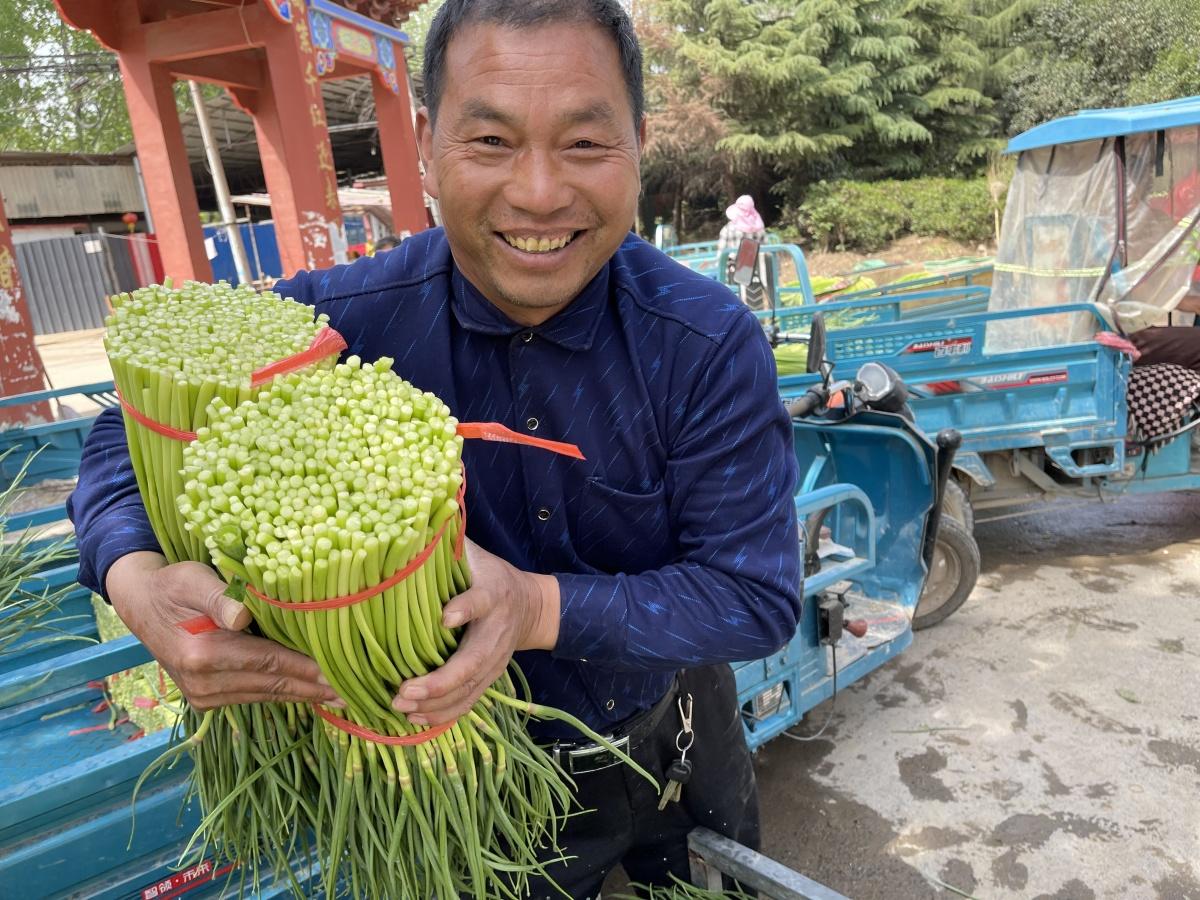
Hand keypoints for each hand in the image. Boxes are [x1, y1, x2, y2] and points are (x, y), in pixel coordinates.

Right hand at [106, 551, 343, 710]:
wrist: (140, 605)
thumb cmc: (172, 585)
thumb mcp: (191, 579)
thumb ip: (218, 597)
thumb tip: (242, 616)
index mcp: (202, 655)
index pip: (270, 663)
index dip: (308, 669)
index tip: (345, 674)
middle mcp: (203, 683)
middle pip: (273, 686)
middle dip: (316, 688)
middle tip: (357, 692)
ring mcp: (204, 696)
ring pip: (267, 695)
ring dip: (304, 695)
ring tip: (343, 696)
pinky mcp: (206, 699)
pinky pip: (254, 696)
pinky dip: (284, 694)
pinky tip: (311, 692)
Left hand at [391, 539, 559, 725]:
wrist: (531, 606)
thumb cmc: (490, 575)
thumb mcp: (475, 554)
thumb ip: (449, 546)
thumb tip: (410, 526)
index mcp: (492, 595)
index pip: (481, 601)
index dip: (465, 609)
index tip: (444, 617)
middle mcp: (496, 632)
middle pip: (473, 661)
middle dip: (439, 680)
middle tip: (404, 690)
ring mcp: (496, 660)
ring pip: (469, 689)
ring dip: (436, 703)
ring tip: (402, 708)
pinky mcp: (490, 678)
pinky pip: (469, 701)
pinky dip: (443, 714)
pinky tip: (415, 719)